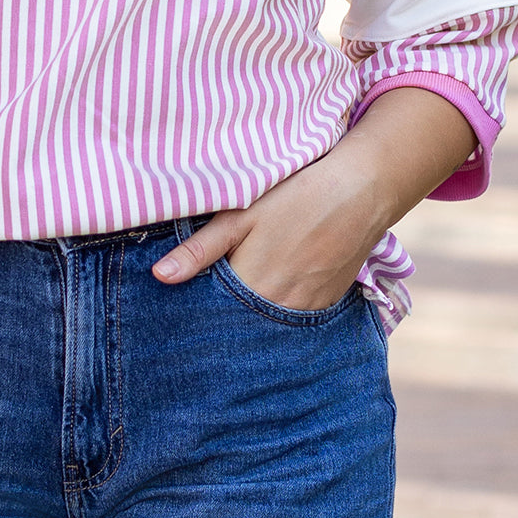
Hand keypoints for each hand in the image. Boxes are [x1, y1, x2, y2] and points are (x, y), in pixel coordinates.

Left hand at [151, 151, 384, 310]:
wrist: (359, 191)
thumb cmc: (293, 196)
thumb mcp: (239, 215)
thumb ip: (199, 250)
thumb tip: (159, 277)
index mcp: (252, 288)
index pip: (214, 318)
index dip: (198, 314)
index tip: (181, 313)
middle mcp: (281, 309)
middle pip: (241, 325)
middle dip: (223, 320)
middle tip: (208, 305)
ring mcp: (308, 310)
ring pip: (269, 324)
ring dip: (253, 315)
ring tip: (242, 295)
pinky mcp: (327, 304)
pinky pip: (295, 319)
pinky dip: (279, 310)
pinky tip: (273, 289)